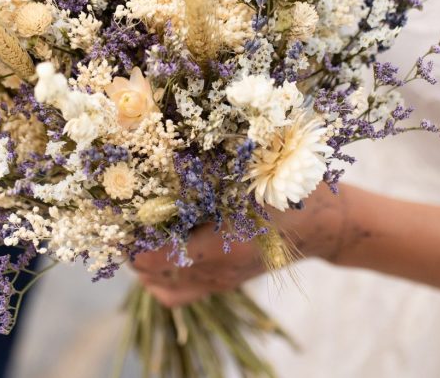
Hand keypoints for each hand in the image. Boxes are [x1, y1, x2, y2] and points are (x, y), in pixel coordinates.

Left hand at [131, 184, 350, 307]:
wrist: (324, 223)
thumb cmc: (288, 189)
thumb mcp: (251, 171)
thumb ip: (211, 166)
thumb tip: (165, 146)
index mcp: (220, 243)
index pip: (155, 256)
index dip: (130, 239)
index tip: (116, 214)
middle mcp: (216, 270)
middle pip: (151, 273)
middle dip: (131, 249)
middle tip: (120, 221)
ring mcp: (221, 281)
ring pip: (163, 287)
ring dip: (144, 265)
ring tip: (135, 238)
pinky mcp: (225, 284)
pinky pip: (180, 294)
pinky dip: (161, 280)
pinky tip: (157, 254)